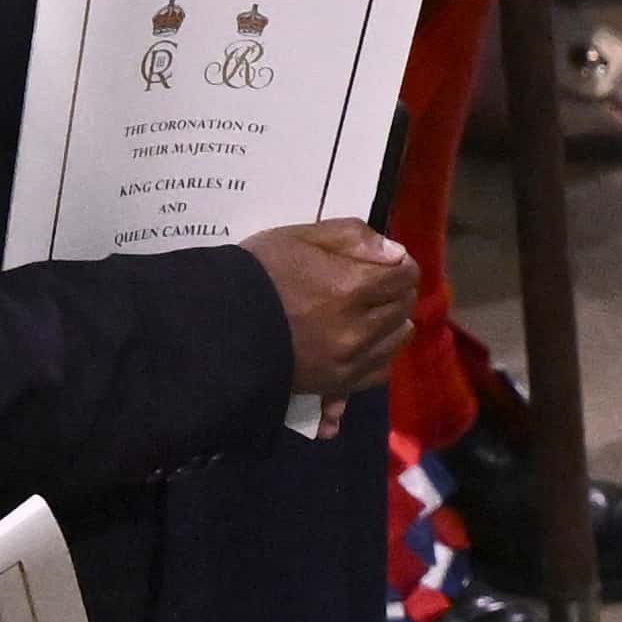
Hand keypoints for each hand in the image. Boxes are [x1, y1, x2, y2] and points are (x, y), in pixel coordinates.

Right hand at [244, 217, 419, 391]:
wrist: (217, 324)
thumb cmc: (257, 272)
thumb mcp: (299, 237)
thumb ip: (352, 237)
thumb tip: (395, 253)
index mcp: (351, 286)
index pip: (404, 275)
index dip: (400, 265)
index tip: (389, 263)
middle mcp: (357, 328)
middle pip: (403, 308)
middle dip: (397, 292)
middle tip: (379, 285)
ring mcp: (348, 360)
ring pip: (395, 341)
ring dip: (392, 324)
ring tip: (374, 313)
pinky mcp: (335, 383)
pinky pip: (376, 372)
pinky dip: (377, 355)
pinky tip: (365, 343)